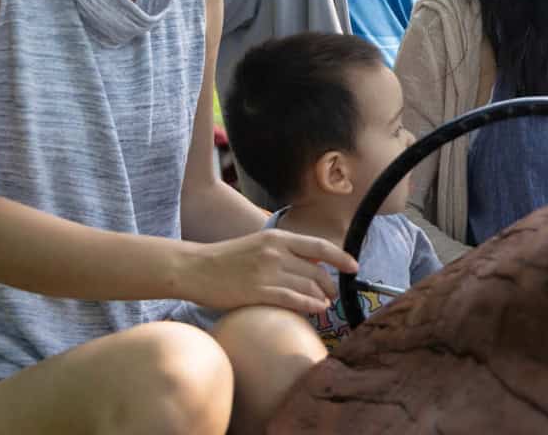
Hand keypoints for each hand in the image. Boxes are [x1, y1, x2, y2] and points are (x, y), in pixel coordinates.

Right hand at [179, 228, 358, 313]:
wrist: (194, 268)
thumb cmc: (227, 258)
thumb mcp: (259, 244)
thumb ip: (285, 251)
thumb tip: (312, 264)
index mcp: (278, 238)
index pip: (320, 247)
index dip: (342, 257)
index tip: (354, 266)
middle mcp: (276, 253)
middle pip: (317, 272)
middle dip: (330, 285)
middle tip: (333, 293)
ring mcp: (267, 273)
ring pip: (308, 287)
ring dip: (321, 297)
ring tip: (325, 304)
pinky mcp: (258, 292)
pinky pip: (293, 300)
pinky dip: (310, 305)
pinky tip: (317, 309)